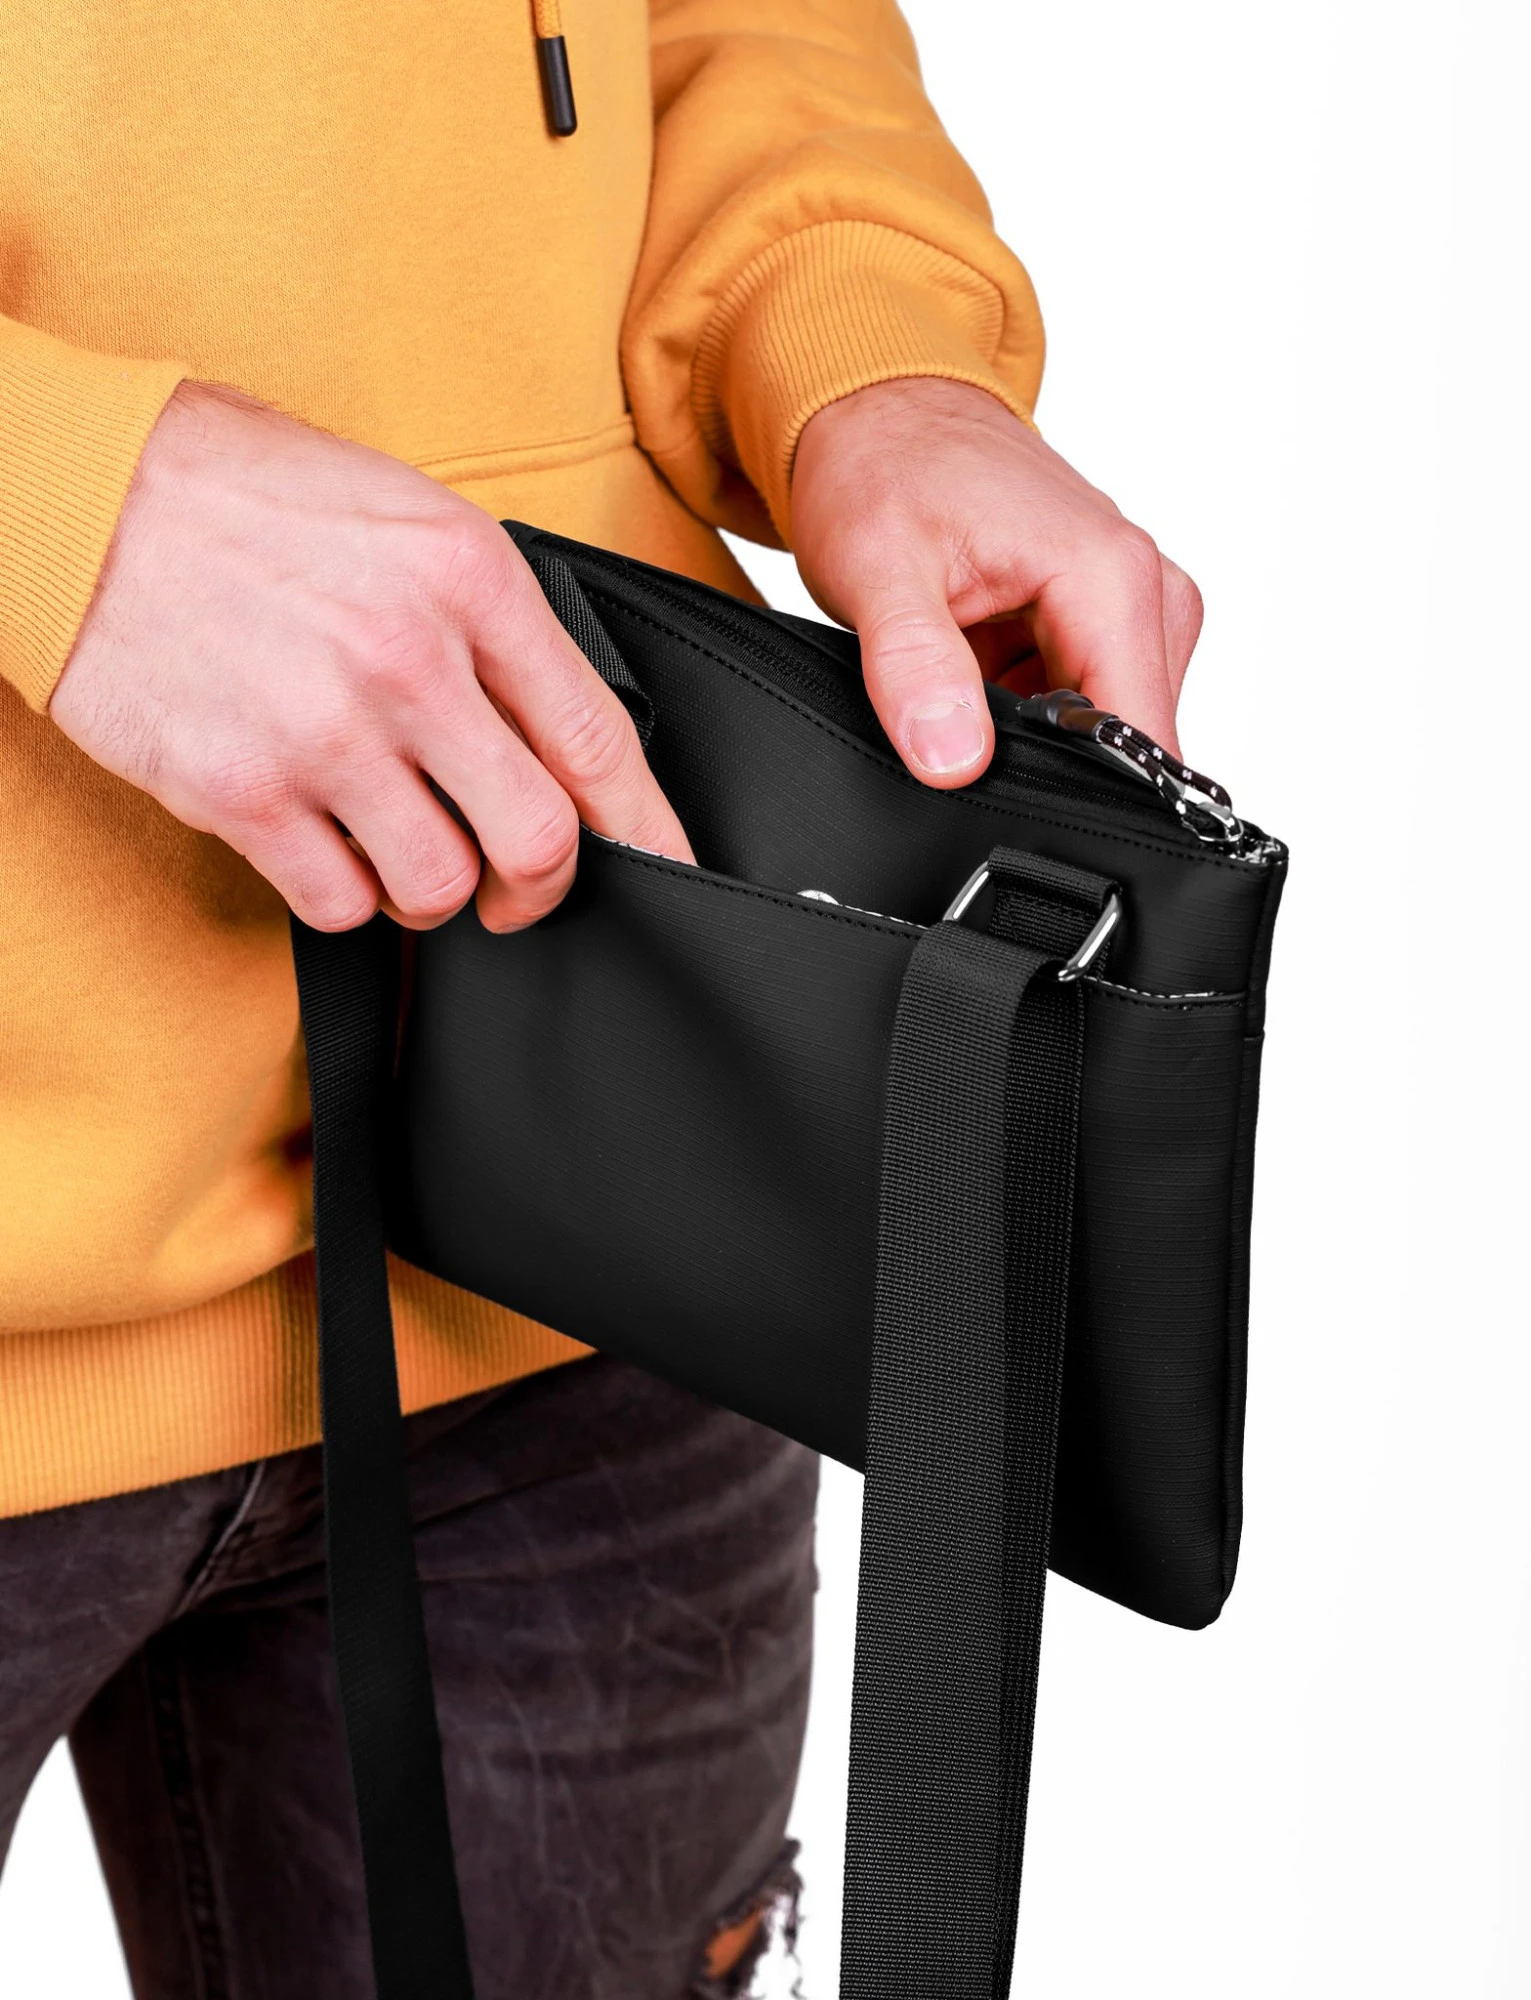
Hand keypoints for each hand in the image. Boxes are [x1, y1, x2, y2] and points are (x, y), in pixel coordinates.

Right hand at [51, 381, 691, 931]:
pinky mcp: (241, 792)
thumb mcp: (399, 511)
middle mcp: (409, 658)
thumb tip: (550, 727)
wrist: (71, 490)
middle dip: (541, 886)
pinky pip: (338, 903)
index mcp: (466, 576)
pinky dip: (343, 893)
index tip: (663, 866)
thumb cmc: (235, 491)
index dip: (646, 826)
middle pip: (540, 838)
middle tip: (518, 891)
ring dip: (432, 889)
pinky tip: (321, 842)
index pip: (596, 737)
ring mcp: (325, 732)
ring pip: (440, 886)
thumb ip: (484, 619)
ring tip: (397, 845)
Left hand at [791, 377, 1202, 785]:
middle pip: (1127, 740)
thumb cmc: (883, 467)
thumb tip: (952, 759)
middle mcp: (1143, 586)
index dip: (1083, 794)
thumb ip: (916, 669)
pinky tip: (977, 671)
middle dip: (1048, 761)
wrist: (884, 412)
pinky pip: (1082, 701)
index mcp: (1109, 573)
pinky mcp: (1107, 618)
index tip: (1017, 803)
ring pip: (1102, 727)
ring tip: (963, 678)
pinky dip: (1025, 707)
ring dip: (1032, 732)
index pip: (1140, 736)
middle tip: (962, 719)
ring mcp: (1133, 604)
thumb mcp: (875, 571)